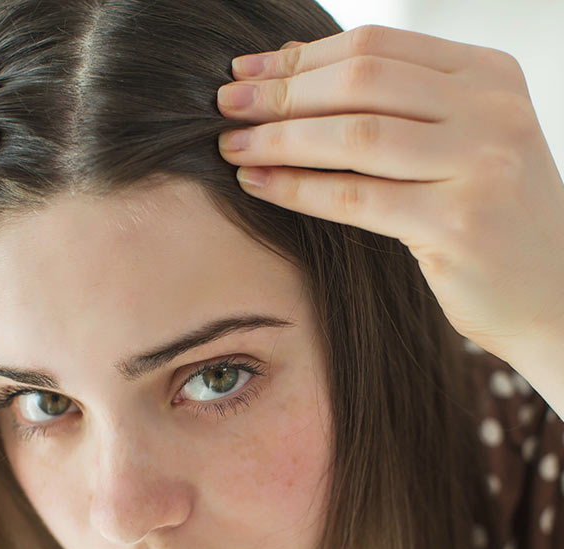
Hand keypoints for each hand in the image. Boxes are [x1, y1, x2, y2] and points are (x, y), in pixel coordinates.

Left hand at [217, 25, 563, 362]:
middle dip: (282, 91)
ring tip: (233, 146)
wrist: (554, 292)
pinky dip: (299, 188)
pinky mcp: (458, 224)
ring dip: (281, 138)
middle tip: (226, 106)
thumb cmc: (492, 219)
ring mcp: (480, 165)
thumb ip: (401, 109)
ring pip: (354, 135)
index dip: (302, 57)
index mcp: (490, 76)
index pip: (378, 46)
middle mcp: (491, 110)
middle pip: (362, 80)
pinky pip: (356, 197)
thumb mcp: (462, 144)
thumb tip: (297, 76)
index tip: (248, 72)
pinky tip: (260, 184)